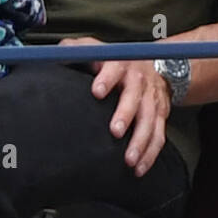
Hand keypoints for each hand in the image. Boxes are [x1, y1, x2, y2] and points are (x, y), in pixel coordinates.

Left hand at [59, 36, 171, 176]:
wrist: (156, 65)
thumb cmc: (116, 62)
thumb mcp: (96, 48)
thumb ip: (77, 49)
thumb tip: (56, 51)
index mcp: (120, 64)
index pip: (114, 68)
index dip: (107, 78)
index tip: (97, 91)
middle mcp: (138, 81)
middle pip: (134, 97)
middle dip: (126, 114)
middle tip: (115, 131)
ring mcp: (151, 99)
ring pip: (150, 120)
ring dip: (141, 141)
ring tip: (129, 160)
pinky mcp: (160, 115)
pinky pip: (159, 136)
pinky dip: (151, 153)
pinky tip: (139, 168)